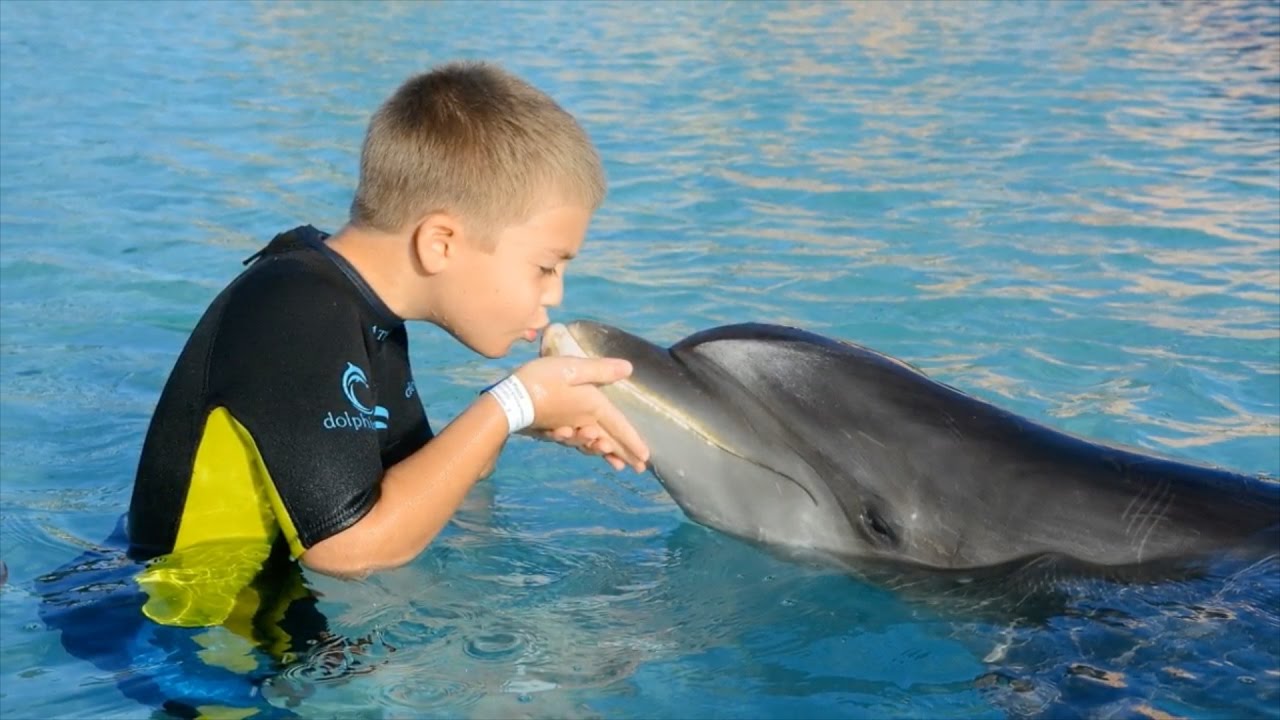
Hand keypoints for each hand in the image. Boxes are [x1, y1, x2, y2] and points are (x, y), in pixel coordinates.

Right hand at [513, 356, 649, 471]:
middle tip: (639, 468)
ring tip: (618, 463)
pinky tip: (588, 448)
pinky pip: (575, 443)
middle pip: (608, 441)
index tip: (647, 457)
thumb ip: (600, 370)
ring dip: (606, 454)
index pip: (619, 427)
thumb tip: (628, 369)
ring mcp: (568, 427)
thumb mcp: (572, 368)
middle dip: (625, 454)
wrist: (510, 400)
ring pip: (592, 445)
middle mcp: (583, 421)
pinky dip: (585, 448)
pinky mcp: (554, 429)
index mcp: (593, 407)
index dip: (633, 441)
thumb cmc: (541, 380)